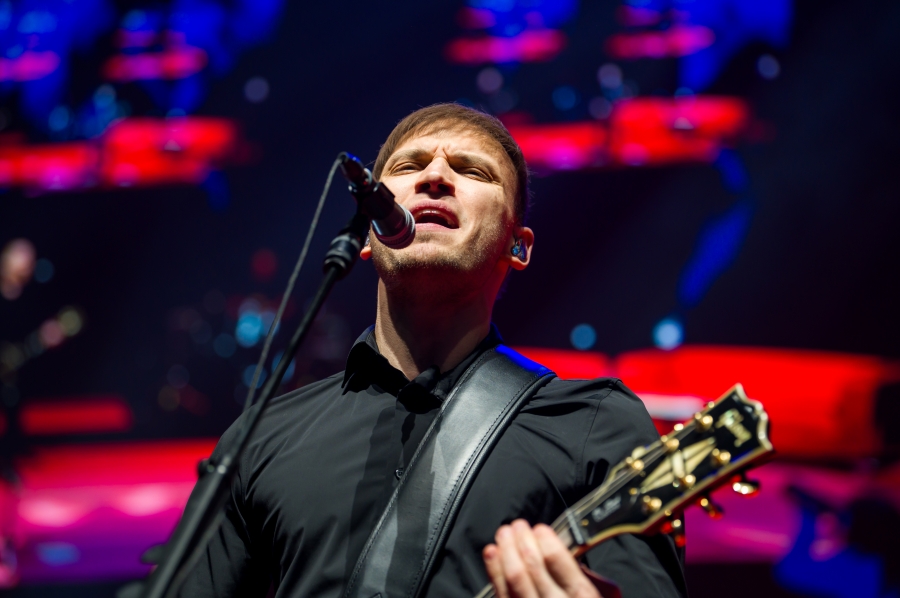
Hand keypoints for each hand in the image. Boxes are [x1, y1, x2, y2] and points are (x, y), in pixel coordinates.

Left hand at [483, 519, 601, 597]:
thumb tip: (553, 547)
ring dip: (507, 550)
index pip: (558, 561)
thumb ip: (576, 574)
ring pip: (515, 578)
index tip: (539, 528)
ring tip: (504, 534)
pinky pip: (502, 594)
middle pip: (532, 566)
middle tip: (517, 525)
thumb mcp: (596, 595)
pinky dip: (494, 570)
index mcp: (582, 596)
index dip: (545, 540)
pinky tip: (492, 554)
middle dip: (522, 540)